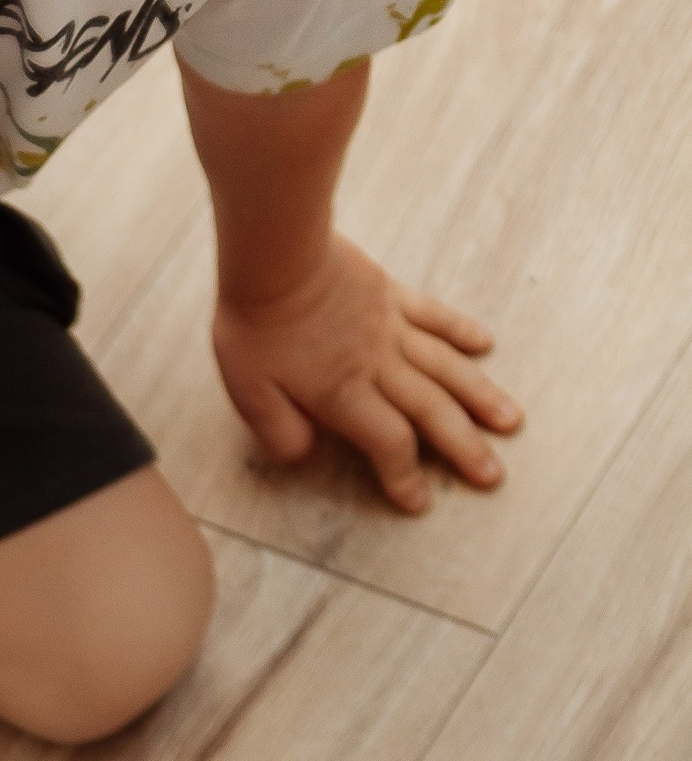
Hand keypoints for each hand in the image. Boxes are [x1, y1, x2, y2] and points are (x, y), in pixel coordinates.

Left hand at [212, 236, 519, 515]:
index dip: (406, 477)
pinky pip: (435, 316)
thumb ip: (280, 433)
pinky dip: (462, 330)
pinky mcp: (391, 294)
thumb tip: (307, 457)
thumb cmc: (256, 328)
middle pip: (432, 411)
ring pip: (446, 367)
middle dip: (464, 447)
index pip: (389, 443)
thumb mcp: (250, 395)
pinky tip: (486, 345)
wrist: (274, 257)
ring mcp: (390, 328)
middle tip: (493, 476)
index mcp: (344, 395)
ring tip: (510, 421)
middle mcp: (378, 365)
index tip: (420, 502)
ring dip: (480, 397)